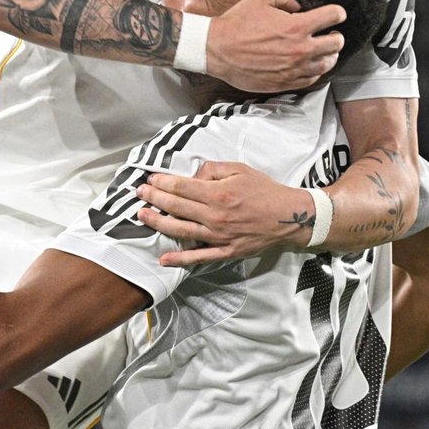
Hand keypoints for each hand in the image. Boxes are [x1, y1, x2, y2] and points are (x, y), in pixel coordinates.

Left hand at [136, 162, 313, 266]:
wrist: (289, 216)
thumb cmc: (265, 191)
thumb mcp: (240, 169)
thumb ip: (213, 169)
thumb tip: (193, 174)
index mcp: (218, 194)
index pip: (181, 188)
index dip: (162, 183)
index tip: (150, 180)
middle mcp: (215, 216)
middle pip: (176, 207)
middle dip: (155, 199)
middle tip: (139, 194)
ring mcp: (219, 236)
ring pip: (181, 230)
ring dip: (159, 223)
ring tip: (143, 216)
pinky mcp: (226, 251)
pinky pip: (199, 256)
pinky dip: (180, 259)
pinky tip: (164, 258)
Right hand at [205, 0, 344, 92]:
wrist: (218, 50)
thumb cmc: (237, 24)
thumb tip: (299, 2)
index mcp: (297, 26)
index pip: (334, 17)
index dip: (338, 12)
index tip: (336, 14)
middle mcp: (300, 49)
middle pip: (337, 43)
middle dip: (336, 35)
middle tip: (330, 33)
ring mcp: (294, 68)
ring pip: (328, 64)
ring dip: (329, 55)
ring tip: (323, 50)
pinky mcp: (286, 82)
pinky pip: (312, 79)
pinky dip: (315, 70)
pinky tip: (309, 64)